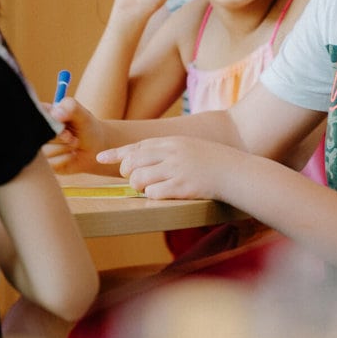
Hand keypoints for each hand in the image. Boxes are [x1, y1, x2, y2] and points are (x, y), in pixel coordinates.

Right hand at [44, 96, 110, 173]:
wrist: (95, 150)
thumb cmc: (88, 128)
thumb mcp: (83, 115)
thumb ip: (71, 107)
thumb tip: (55, 113)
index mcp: (44, 114)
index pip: (34, 116)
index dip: (49, 122)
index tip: (64, 125)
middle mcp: (38, 131)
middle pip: (38, 136)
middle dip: (61, 137)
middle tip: (71, 136)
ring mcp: (41, 148)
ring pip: (45, 151)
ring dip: (65, 148)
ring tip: (74, 144)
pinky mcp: (45, 163)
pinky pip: (50, 164)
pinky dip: (65, 159)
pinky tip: (71, 155)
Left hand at [97, 136, 230, 200]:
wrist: (236, 172)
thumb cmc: (212, 161)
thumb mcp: (188, 147)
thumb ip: (166, 151)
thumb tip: (141, 159)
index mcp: (171, 142)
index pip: (136, 146)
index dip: (116, 153)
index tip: (100, 158)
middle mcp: (171, 154)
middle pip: (132, 163)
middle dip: (128, 174)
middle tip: (136, 180)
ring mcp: (176, 170)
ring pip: (138, 179)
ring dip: (139, 187)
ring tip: (150, 188)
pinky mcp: (182, 187)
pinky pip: (154, 193)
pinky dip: (153, 195)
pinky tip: (163, 193)